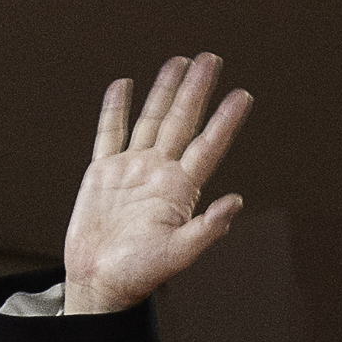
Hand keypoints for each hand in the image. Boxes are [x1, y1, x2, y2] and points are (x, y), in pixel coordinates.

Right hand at [61, 53, 253, 314]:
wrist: (98, 283)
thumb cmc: (139, 275)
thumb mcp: (177, 255)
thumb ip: (206, 229)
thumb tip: (236, 202)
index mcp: (181, 190)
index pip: (208, 146)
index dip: (225, 120)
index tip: (243, 95)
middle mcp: (160, 173)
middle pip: (182, 122)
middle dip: (196, 90)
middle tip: (211, 58)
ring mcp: (132, 170)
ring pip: (151, 120)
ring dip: (165, 91)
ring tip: (179, 61)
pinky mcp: (102, 173)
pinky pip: (109, 133)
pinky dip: (114, 109)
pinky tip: (125, 85)